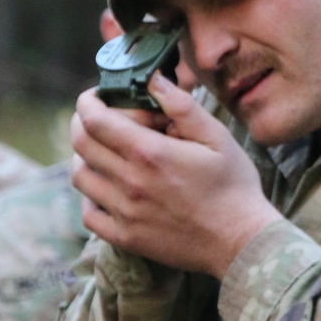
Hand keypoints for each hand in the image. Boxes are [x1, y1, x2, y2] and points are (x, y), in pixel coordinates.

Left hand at [70, 76, 279, 276]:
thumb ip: (181, 106)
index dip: (87, 103)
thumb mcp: (216, 137)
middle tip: (98, 119)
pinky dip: (90, 196)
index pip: (95, 120)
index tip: (96, 98)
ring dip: (85, 158)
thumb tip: (152, 79)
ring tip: (104, 152)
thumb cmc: (233, 187)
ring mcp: (125, 212)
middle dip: (82, 123)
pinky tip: (108, 189)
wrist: (241, 241)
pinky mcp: (126, 237)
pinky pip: (89, 214)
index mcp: (150, 153)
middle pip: (81, 145)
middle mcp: (130, 182)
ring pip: (80, 177)